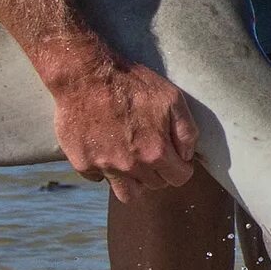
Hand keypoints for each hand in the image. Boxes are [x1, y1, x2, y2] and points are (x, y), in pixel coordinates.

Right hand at [39, 42, 196, 198]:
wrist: (85, 74)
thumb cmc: (131, 83)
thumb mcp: (172, 98)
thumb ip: (187, 131)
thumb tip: (187, 156)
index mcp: (156, 152)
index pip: (179, 178)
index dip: (180, 167)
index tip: (175, 158)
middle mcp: (131, 166)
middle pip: (154, 185)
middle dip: (157, 171)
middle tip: (150, 151)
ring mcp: (105, 167)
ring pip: (127, 194)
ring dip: (133, 182)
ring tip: (131, 162)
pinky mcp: (82, 163)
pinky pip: (99, 179)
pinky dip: (104, 170)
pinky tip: (105, 149)